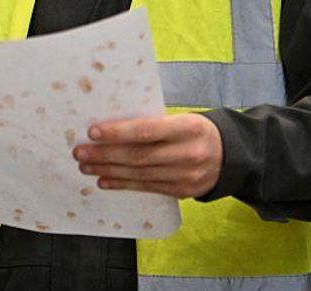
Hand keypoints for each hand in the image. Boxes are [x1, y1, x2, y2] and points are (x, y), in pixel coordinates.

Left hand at [72, 113, 222, 197]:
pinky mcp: (181, 191)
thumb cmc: (195, 131)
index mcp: (188, 128)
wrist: (230, 156)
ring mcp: (186, 176)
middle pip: (140, 156)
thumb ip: (153, 123)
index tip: (93, 132)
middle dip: (105, 155)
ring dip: (108, 171)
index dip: (118, 132)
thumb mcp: (182, 119)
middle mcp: (188, 154)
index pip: (147, 131)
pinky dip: (122, 184)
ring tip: (86, 166)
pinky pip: (146, 187)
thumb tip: (111, 126)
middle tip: (80, 152)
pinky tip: (104, 180)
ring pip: (140, 174)